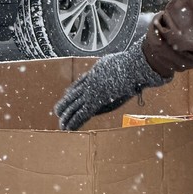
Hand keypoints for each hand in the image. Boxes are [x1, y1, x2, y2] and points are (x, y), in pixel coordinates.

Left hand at [54, 36, 168, 131]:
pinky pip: (81, 114)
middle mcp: (91, 82)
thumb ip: (121, 70)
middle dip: (66, 103)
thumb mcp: (126, 65)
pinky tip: (67, 128)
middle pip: (74, 93)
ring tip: (60, 123)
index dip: (73, 89)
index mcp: (96, 72)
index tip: (67, 93)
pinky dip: (73, 122)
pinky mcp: (94, 102)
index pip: (82, 82)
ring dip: (66, 115)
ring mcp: (91, 91)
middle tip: (58, 110)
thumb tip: (131, 78)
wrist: (133, 67)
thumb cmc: (134, 66)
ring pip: (74, 105)